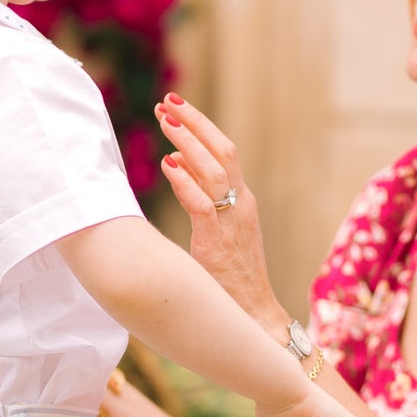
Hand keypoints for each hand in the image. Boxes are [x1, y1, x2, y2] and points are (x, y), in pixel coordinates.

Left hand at [156, 96, 283, 326]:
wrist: (252, 314)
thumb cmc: (230, 276)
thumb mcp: (216, 228)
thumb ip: (198, 195)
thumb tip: (174, 162)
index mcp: (243, 200)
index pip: (226, 151)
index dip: (201, 126)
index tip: (176, 106)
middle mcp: (242, 205)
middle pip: (223, 150)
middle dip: (195, 123)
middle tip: (168, 102)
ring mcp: (233, 223)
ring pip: (215, 171)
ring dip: (188, 143)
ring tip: (165, 121)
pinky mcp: (219, 244)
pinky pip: (202, 205)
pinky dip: (185, 182)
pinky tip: (168, 165)